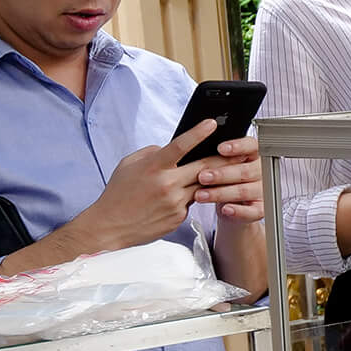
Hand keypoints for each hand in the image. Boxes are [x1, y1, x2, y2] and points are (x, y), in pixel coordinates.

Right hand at [76, 118, 216, 249]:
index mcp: (153, 167)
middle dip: (223, 158)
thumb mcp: (128, 164)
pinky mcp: (179, 217)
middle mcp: (167, 184)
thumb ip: (151, 152)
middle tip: (239, 151)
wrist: (111, 226)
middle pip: (203, 167)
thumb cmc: (118, 193)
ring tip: (227, 170)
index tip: (212, 123)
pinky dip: (193, 194)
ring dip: (213, 178)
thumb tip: (169, 148)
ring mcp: (175, 202)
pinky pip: (192, 201)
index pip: (180, 145)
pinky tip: (192, 192)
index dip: (198, 133)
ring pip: (202, 185)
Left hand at [192, 134, 263, 223]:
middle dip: (221, 174)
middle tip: (202, 177)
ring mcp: (262, 191)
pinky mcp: (261, 209)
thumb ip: (216, 156)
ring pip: (244, 191)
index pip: (250, 146)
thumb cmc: (225, 178)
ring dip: (221, 193)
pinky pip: (252, 211)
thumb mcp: (221, 163)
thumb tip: (196, 149)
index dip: (237, 147)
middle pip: (245, 171)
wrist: (234, 203)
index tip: (220, 149)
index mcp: (254, 154)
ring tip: (201, 195)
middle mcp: (261, 171)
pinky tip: (225, 209)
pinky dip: (238, 211)